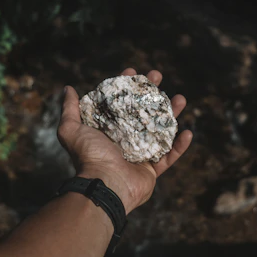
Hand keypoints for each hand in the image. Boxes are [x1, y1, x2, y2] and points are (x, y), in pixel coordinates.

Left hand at [57, 68, 192, 212]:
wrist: (104, 185)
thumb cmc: (89, 156)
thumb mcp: (71, 129)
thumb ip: (69, 109)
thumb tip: (68, 89)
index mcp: (108, 130)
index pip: (120, 102)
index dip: (127, 86)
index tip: (134, 71)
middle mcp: (125, 141)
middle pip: (143, 112)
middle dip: (152, 93)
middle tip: (158, 77)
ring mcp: (140, 156)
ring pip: (160, 131)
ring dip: (172, 114)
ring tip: (180, 99)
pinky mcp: (152, 171)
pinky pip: (170, 157)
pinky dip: (180, 147)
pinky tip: (188, 133)